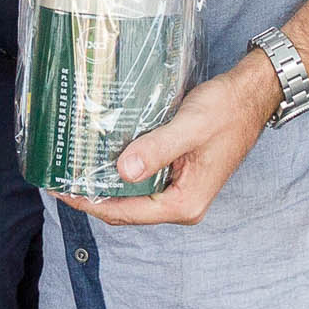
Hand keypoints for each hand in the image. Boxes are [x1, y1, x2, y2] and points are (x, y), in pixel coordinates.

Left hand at [60, 53, 279, 227]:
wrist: (251, 95)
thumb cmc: (227, 109)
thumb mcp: (191, 127)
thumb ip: (158, 149)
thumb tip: (124, 172)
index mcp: (184, 203)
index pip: (126, 213)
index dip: (90, 204)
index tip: (60, 190)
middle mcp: (182, 204)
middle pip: (126, 210)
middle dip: (92, 197)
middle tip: (57, 177)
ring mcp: (179, 191)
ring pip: (131, 196)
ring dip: (103, 185)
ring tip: (71, 169)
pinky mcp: (177, 175)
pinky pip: (141, 182)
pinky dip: (119, 173)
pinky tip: (99, 158)